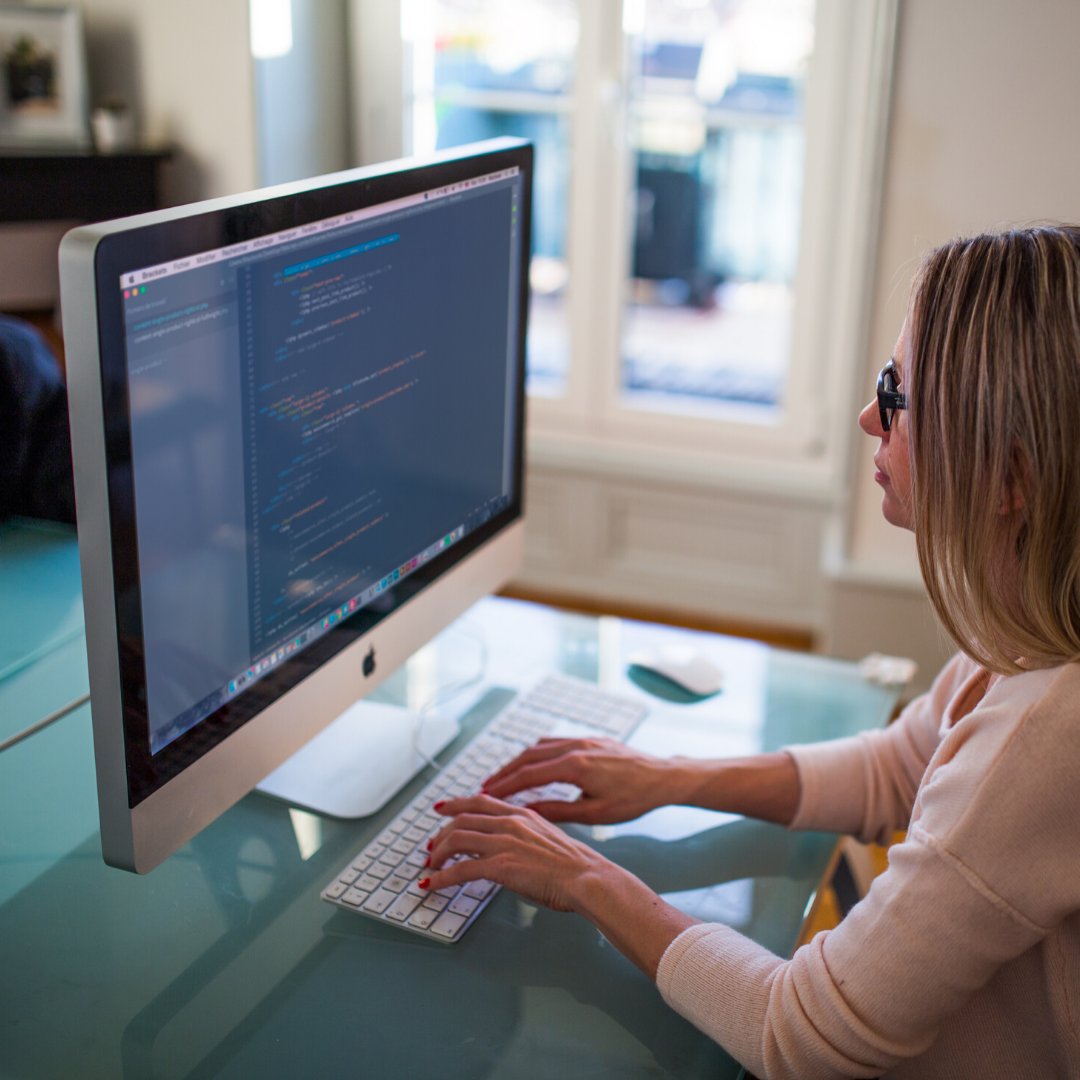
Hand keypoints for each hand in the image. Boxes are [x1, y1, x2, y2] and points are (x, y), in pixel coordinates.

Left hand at [424, 793, 620, 911]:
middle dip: (441, 833)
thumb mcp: (548, 838)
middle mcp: (510, 822)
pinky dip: (441, 877)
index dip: (456, 803)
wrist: (587, 877)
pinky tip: (432, 884)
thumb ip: (526, 837)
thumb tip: (511, 849)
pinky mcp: (500, 866)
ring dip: (438, 854)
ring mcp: (504, 843)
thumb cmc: (575, 866)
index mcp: (522, 814)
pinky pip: (460, 869)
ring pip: (456, 839)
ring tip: (430, 867)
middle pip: (462, 819)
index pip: (481, 801)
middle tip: (431, 847)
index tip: (442, 807)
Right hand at [481, 737, 680, 823]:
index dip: (504, 785)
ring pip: (540, 746)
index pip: (529, 774)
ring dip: (518, 761)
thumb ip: (557, 811)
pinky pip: (555, 741)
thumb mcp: (595, 814)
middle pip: (528, 756)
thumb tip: (527, 812)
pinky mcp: (590, 739)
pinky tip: (532, 762)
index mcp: (576, 766)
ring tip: (503, 777)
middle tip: (485, 787)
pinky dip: (537, 751)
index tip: (485, 794)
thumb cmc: (634, 799)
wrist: (663, 777)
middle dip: (505, 772)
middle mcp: (576, 746)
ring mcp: (583, 739)